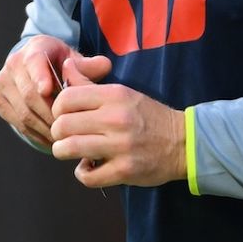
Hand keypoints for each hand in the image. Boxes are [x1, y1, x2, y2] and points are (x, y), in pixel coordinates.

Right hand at [0, 35, 86, 147]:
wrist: (37, 65)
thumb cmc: (62, 63)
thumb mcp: (77, 59)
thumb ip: (91, 64)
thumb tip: (104, 66)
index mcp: (34, 48)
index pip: (34, 62)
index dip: (40, 76)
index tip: (48, 90)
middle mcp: (13, 64)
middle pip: (30, 94)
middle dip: (50, 112)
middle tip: (69, 127)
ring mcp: (3, 83)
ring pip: (23, 111)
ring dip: (44, 127)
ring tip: (63, 137)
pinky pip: (16, 121)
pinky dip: (34, 133)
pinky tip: (51, 140)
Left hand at [50, 62, 185, 189]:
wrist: (184, 142)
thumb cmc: (148, 116)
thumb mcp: (123, 93)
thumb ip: (90, 83)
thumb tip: (65, 65)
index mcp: (116, 95)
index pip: (66, 98)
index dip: (58, 109)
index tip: (66, 116)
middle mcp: (117, 118)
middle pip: (62, 125)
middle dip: (59, 133)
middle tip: (68, 136)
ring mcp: (121, 146)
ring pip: (68, 149)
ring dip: (65, 152)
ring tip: (75, 151)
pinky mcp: (124, 170)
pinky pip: (87, 176)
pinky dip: (84, 173)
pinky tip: (91, 167)